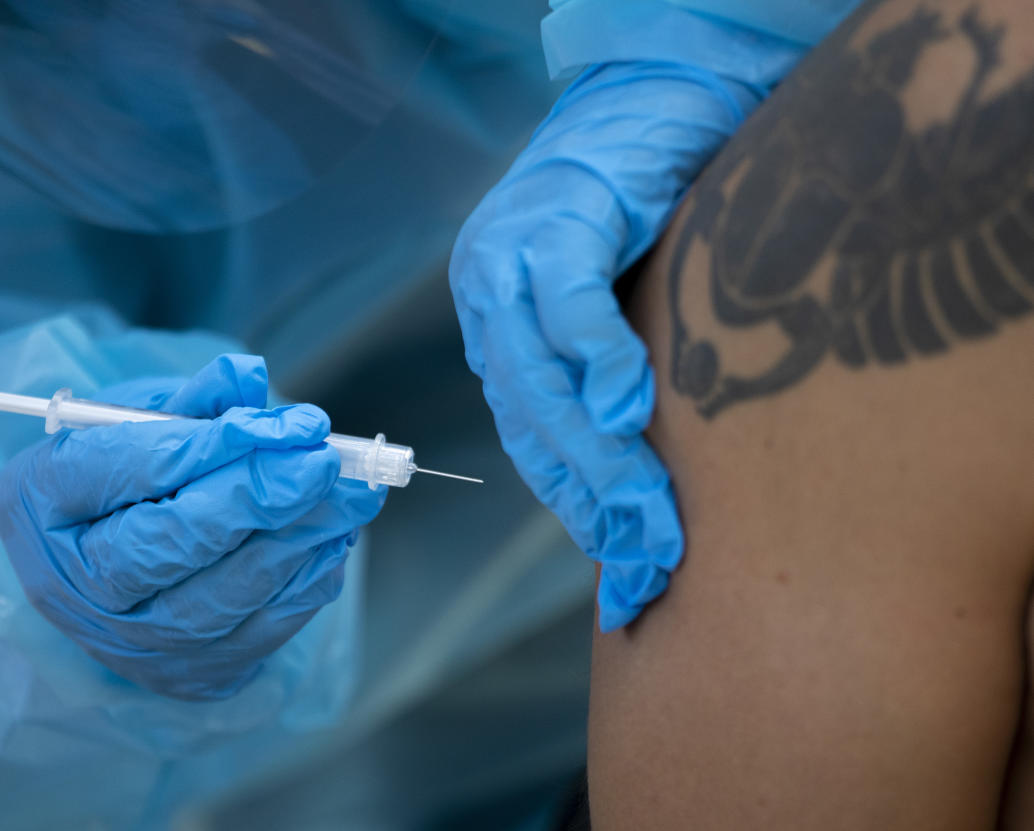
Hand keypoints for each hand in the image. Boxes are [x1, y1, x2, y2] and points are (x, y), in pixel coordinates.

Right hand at [0, 354, 384, 700]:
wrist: (111, 565)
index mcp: (39, 502)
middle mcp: (73, 583)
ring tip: (353, 494)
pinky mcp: (189, 673)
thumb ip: (191, 402)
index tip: (276, 424)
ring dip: (299, 538)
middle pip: (168, 543)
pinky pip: (259, 630)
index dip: (206, 446)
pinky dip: (306, 579)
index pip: (123, 470)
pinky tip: (337, 537)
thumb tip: (246, 380)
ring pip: (223, 594)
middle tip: (321, 460)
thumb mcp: (138, 420)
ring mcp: (130, 641)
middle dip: (256, 496)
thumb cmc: (124, 475)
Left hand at [450, 56, 777, 630]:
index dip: (576, 502)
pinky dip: (597, 359)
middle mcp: (490, 297)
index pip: (529, 434)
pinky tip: (631, 408)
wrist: (670, 84)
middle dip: (591, 497)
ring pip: (537, 378)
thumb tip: (652, 468)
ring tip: (645, 511)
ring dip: (595, 452)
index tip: (623, 562)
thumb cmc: (660, 202)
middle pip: (530, 420)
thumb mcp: (633, 304)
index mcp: (501, 324)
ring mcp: (511, 257)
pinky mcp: (553, 217)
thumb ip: (620, 377)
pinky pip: (566, 304)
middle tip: (647, 556)